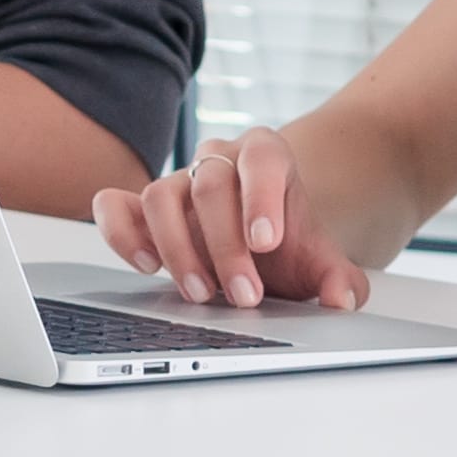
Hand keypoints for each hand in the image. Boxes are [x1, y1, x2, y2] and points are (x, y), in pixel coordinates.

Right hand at [97, 123, 381, 308]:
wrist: (262, 247)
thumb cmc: (286, 247)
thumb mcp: (322, 263)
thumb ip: (341, 280)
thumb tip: (341, 301)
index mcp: (265, 155)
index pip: (262, 158)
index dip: (262, 197)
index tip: (267, 242)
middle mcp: (217, 159)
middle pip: (210, 184)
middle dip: (226, 246)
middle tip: (245, 295)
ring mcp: (176, 182)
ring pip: (160, 194)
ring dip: (177, 248)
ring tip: (201, 294)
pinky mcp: (140, 208)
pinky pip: (114, 205)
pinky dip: (121, 233)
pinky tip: (145, 266)